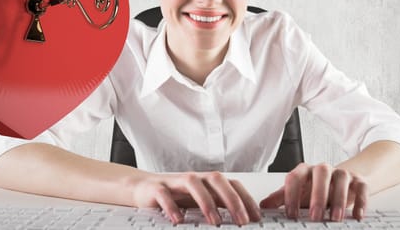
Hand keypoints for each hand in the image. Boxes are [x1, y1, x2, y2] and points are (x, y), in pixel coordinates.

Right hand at [131, 171, 261, 225]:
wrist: (143, 188)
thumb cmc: (176, 196)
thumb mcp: (200, 202)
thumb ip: (218, 207)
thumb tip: (241, 220)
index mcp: (208, 182)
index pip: (232, 184)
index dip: (246, 199)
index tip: (256, 218)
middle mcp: (195, 178)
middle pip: (217, 180)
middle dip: (232, 199)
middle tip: (242, 220)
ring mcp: (176, 182)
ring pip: (194, 184)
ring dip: (206, 202)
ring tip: (215, 221)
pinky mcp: (157, 188)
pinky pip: (165, 194)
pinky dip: (172, 207)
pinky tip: (179, 220)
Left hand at [260, 162, 367, 221]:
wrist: (340, 182)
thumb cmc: (314, 188)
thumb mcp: (297, 193)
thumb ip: (281, 198)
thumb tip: (262, 206)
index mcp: (304, 170)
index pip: (295, 176)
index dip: (291, 195)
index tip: (291, 214)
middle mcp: (322, 169)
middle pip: (320, 174)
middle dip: (318, 196)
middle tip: (315, 216)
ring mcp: (341, 173)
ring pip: (341, 179)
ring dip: (339, 199)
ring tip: (335, 218)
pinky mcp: (358, 180)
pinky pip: (361, 186)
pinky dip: (360, 200)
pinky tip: (357, 215)